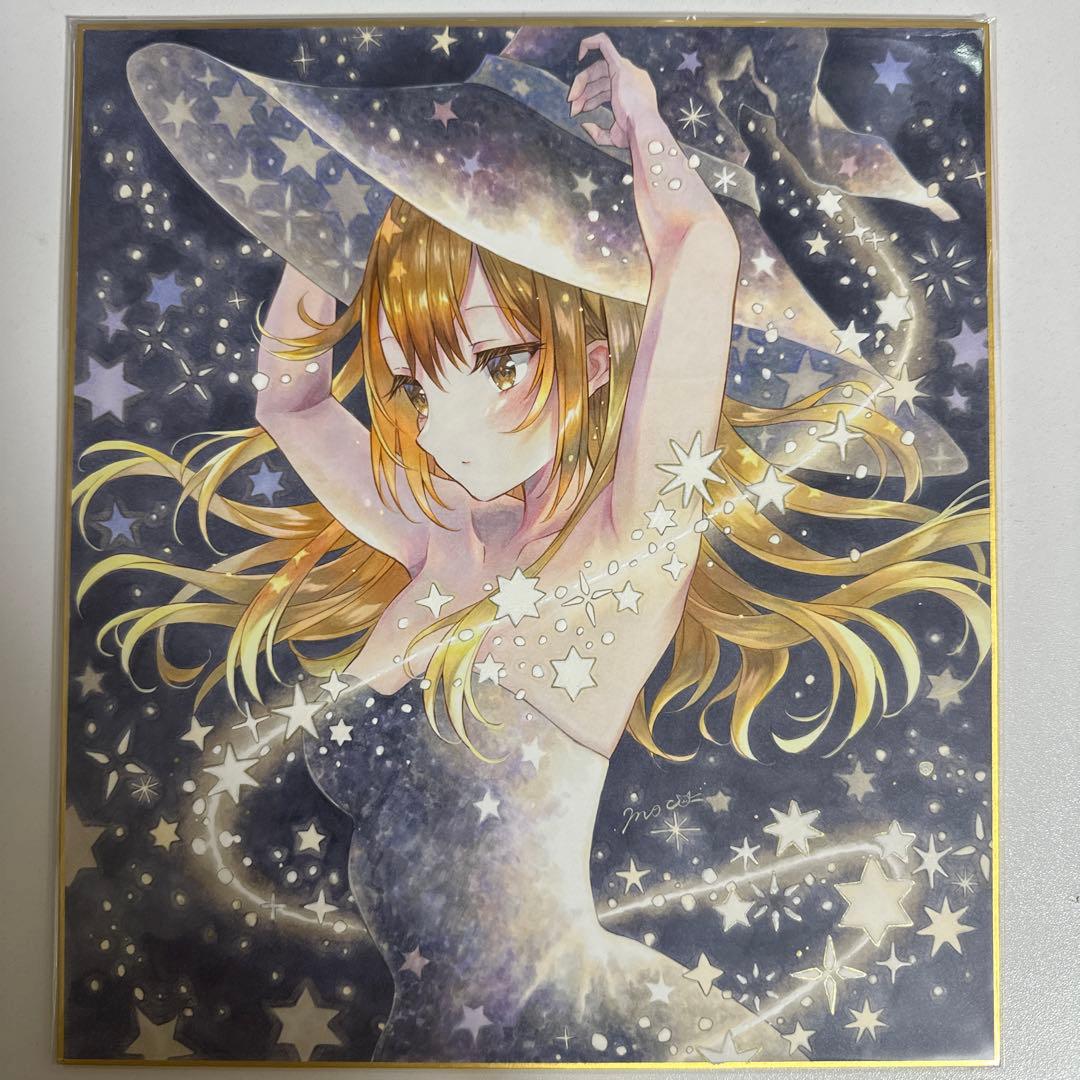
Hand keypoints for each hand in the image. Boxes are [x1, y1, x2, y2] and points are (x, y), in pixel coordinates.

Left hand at [567, 32, 659, 149]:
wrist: (643, 127)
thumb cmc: (634, 134)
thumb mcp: (615, 136)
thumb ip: (600, 133)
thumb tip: (585, 126)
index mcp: (633, 93)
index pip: (608, 89)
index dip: (592, 98)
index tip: (582, 110)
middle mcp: (631, 78)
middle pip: (601, 78)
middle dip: (584, 92)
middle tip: (573, 107)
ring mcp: (626, 70)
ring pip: (598, 68)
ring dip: (582, 83)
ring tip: (572, 101)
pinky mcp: (619, 65)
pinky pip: (604, 45)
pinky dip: (590, 44)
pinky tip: (579, 52)